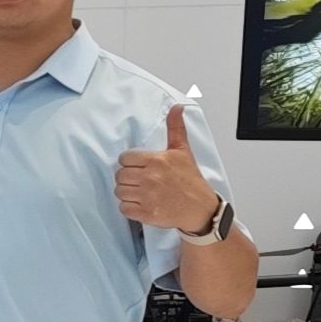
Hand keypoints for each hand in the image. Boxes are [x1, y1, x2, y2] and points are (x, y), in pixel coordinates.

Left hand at [115, 105, 222, 234]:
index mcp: (157, 160)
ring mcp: (148, 197)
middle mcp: (150, 178)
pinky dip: (129, 208)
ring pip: (119, 191)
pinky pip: (123, 208)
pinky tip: (141, 204)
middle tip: (140, 180)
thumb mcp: (183, 151)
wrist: (201, 208)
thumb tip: (176, 108)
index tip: (140, 167)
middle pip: (119, 175)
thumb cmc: (191, 180)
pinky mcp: (146, 213)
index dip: (130, 163)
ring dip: (127, 193)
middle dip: (127, 178)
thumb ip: (175, 128)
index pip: (124, 158)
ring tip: (141, 192)